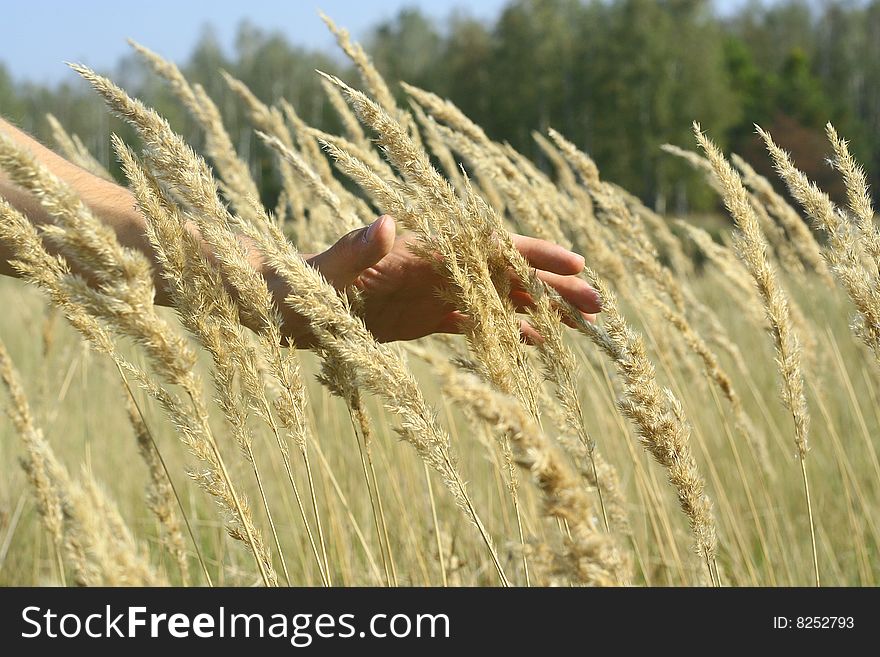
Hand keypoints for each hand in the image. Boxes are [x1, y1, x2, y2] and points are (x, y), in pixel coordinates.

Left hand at [273, 215, 600, 347]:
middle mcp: (433, 268)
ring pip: (496, 299)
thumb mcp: (321, 272)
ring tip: (581, 326)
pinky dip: (504, 333)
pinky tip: (534, 344)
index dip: (532, 254)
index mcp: (419, 249)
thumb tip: (388, 223)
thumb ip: (354, 248)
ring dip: (539, 309)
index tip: (574, 263)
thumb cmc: (293, 286)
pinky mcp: (420, 318)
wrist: (274, 305)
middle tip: (599, 305)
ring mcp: (430, 293)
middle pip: (504, 273)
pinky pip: (471, 324)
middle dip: (552, 285)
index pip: (486, 246)